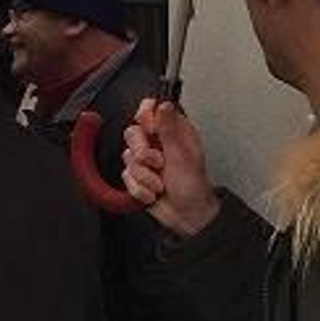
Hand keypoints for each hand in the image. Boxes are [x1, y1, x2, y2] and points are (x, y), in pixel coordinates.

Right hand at [122, 100, 219, 237]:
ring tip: (160, 183)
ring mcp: (146, 160)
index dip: (145, 116)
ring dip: (144, 176)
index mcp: (173, 131)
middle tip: (158, 163)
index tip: (150, 129)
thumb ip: (169, 128)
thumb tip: (163, 104)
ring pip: (127, 157)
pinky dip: (140, 188)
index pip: (150, 109)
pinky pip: (126, 176)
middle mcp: (158, 142)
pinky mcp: (137, 176)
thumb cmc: (193, 186)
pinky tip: (154, 192)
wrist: (187, 216)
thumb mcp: (183, 155)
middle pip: (132, 133)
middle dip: (143, 152)